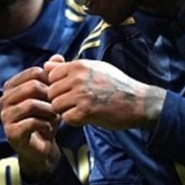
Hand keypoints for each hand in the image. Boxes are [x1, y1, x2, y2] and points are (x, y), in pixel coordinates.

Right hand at [0, 63, 63, 179]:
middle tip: (58, 106)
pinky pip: (32, 122)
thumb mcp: (50, 96)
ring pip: (32, 104)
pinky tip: (49, 128)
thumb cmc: (44, 119)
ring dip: (49, 111)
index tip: (58, 93)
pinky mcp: (11, 132)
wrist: (41, 148)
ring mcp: (5, 116)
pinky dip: (45, 124)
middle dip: (50, 96)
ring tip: (55, 117)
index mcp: (11, 87)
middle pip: (33, 87)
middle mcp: (4, 100)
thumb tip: (58, 57)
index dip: (50, 81)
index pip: (34, 73)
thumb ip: (52, 76)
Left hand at [48, 58, 165, 130]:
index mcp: (79, 66)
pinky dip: (74, 121)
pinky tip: (85, 117)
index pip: (51, 75)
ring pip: (56, 106)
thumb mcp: (93, 68)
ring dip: (65, 111)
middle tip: (74, 104)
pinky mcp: (87, 112)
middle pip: (51, 92)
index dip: (57, 85)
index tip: (68, 91)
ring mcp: (82, 95)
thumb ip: (67, 67)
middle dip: (59, 100)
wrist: (138, 101)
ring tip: (79, 110)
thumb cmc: (116, 84)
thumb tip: (46, 64)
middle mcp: (78, 78)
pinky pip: (67, 118)